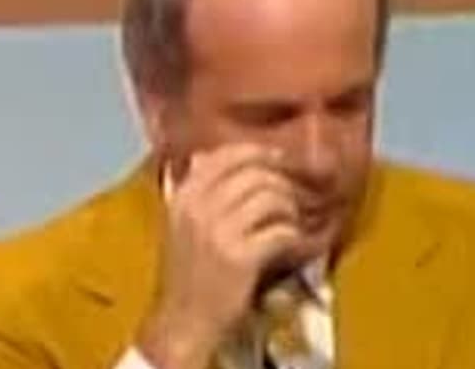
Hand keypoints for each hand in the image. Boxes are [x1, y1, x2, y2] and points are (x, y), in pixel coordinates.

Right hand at [136, 144, 307, 368]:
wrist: (183, 319)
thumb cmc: (187, 275)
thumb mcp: (180, 224)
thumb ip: (193, 190)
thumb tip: (204, 156)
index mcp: (183, 196)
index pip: (226, 155)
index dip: (260, 153)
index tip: (279, 160)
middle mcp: (197, 207)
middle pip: (255, 173)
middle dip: (282, 184)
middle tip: (294, 198)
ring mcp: (218, 231)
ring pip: (272, 198)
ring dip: (290, 211)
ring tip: (291, 225)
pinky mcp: (240, 257)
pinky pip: (282, 230)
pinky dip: (295, 238)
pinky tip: (292, 246)